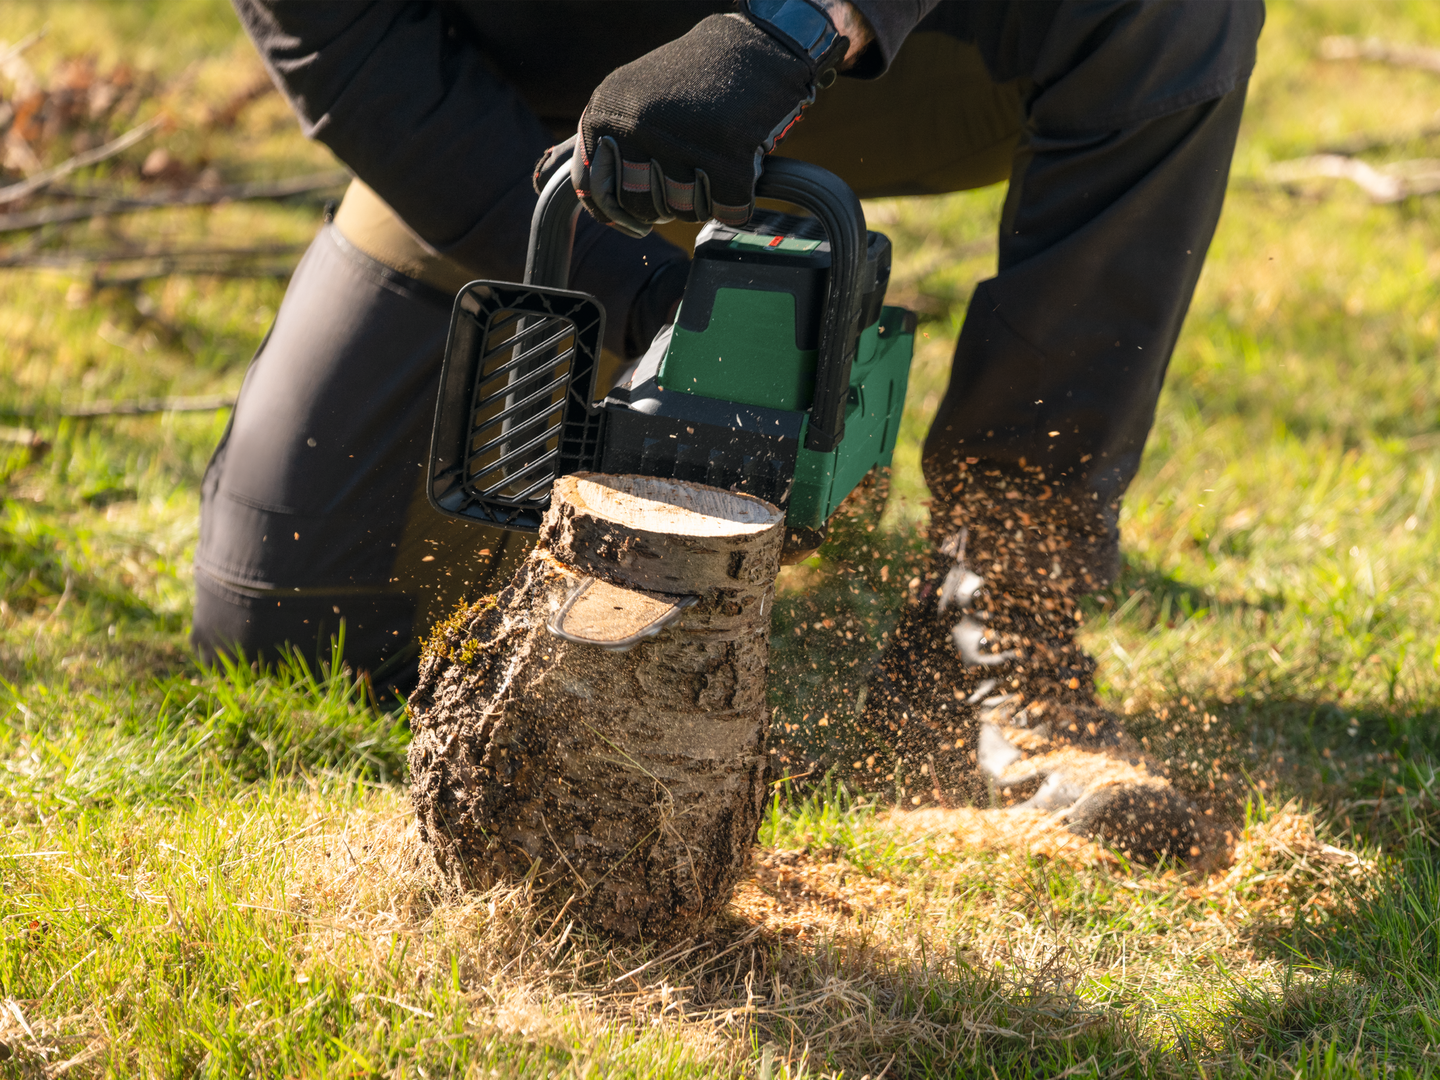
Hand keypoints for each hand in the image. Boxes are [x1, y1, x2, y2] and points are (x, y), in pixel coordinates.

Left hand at [571, 1, 855, 236]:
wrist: (753, 46)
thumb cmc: (689, 78)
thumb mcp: (626, 95)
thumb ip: (594, 138)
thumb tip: (539, 177)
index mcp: (603, 114)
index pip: (594, 192)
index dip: (616, 215)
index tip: (635, 222)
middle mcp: (635, 127)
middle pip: (642, 207)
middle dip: (666, 206)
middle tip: (687, 181)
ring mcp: (681, 141)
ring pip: (683, 212)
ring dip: (703, 200)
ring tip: (712, 163)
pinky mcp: (728, 157)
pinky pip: (727, 211)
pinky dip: (737, 203)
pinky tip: (740, 172)